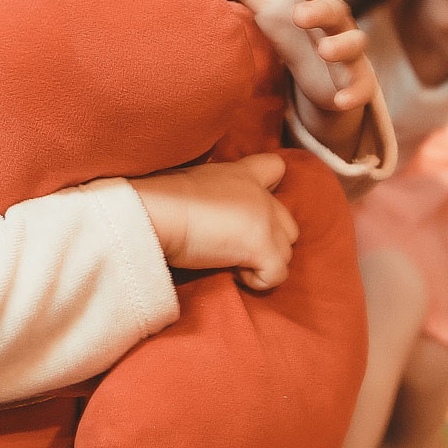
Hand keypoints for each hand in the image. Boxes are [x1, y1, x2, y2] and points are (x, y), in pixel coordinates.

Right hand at [132, 152, 298, 290]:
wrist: (158, 212)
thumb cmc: (164, 199)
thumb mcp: (195, 181)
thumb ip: (218, 191)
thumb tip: (212, 210)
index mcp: (243, 174)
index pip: (276, 167)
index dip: (271, 190)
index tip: (250, 211)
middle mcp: (262, 197)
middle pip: (288, 225)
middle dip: (268, 240)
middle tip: (235, 246)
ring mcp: (267, 222)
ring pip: (286, 253)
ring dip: (261, 262)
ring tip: (230, 260)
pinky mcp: (263, 247)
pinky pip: (277, 275)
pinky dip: (256, 280)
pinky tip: (232, 272)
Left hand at [201, 0, 377, 116]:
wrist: (321, 70)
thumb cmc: (293, 28)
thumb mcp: (265, 5)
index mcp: (314, 0)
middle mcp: (335, 23)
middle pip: (336, 10)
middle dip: (322, 11)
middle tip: (300, 15)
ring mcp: (348, 52)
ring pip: (354, 44)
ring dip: (342, 46)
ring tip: (325, 51)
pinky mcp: (354, 81)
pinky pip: (360, 87)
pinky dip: (354, 93)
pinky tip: (341, 100)